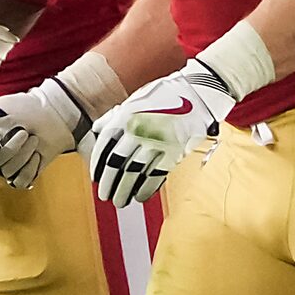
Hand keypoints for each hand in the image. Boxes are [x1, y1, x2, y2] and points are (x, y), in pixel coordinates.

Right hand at [0, 74, 94, 190]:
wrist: (54, 114)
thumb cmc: (27, 108)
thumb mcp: (3, 109)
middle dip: (13, 149)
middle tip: (25, 132)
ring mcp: (8, 164)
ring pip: (8, 172)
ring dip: (24, 156)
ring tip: (35, 139)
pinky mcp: (23, 173)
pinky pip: (20, 181)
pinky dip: (31, 169)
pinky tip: (37, 155)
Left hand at [85, 59, 240, 207]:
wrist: (199, 92)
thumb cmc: (165, 95)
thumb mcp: (136, 99)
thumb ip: (115, 116)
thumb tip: (97, 130)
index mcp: (125, 116)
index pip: (104, 146)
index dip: (97, 165)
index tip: (95, 178)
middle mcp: (138, 130)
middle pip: (116, 164)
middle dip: (109, 183)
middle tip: (105, 195)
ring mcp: (156, 142)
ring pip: (134, 173)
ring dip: (124, 191)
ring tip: (120, 201)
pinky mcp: (174, 153)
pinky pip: (155, 176)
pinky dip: (145, 189)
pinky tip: (140, 196)